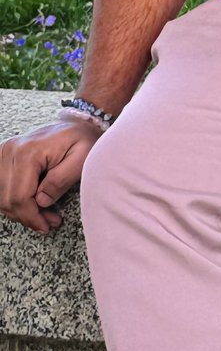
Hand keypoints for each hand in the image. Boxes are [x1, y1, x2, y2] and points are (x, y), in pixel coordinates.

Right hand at [0, 116, 104, 235]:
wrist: (78, 123)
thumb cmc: (83, 139)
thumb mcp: (82, 159)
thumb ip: (61, 180)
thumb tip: (41, 201)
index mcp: (29, 152)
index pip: (19, 196)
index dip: (31, 216)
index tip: (46, 226)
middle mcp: (11, 150)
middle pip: (7, 199)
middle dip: (27, 216)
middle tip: (49, 223)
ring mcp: (5, 152)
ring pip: (2, 196)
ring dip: (21, 210)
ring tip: (45, 214)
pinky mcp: (4, 157)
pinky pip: (2, 188)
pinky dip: (15, 200)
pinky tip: (34, 204)